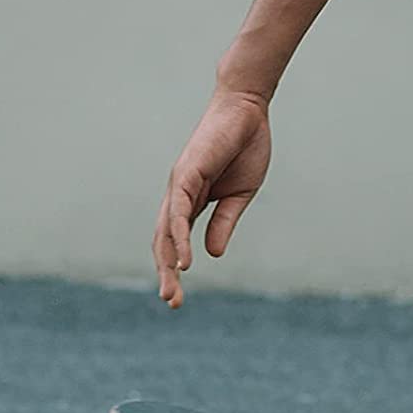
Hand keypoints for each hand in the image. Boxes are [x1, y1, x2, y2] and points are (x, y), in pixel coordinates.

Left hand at [153, 86, 271, 308]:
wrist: (248, 110)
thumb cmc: (245, 146)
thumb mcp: (239, 194)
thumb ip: (224, 222)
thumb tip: (212, 254)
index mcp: (192, 200)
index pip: (176, 240)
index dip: (175, 267)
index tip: (179, 297)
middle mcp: (179, 195)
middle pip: (164, 241)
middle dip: (166, 273)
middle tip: (172, 302)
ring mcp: (180, 184)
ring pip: (166, 231)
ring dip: (168, 262)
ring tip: (173, 290)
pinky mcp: (186, 174)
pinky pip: (179, 213)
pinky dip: (179, 238)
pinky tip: (183, 260)